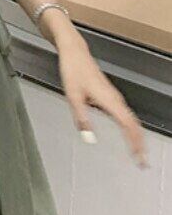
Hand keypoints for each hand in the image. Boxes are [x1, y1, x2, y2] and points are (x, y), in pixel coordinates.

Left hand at [57, 34, 148, 168]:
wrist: (75, 53)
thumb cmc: (73, 71)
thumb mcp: (73, 97)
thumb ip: (82, 119)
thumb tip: (89, 139)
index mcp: (109, 100)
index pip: (129, 126)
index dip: (136, 143)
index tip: (140, 158)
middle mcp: (115, 98)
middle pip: (134, 124)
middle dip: (140, 143)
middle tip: (143, 161)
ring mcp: (114, 96)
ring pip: (131, 119)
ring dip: (136, 135)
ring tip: (138, 151)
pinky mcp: (110, 95)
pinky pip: (125, 113)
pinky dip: (130, 126)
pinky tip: (128, 132)